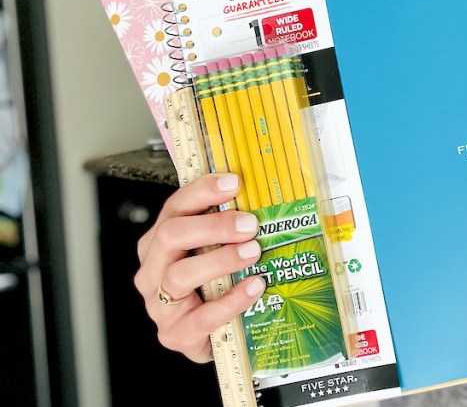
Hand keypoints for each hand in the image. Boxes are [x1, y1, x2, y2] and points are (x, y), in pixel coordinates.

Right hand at [134, 173, 265, 361]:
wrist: (210, 336)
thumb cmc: (211, 286)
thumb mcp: (214, 251)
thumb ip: (226, 228)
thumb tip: (261, 196)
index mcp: (158, 243)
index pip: (174, 208)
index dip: (202, 191)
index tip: (234, 182)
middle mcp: (152, 271)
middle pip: (171, 236)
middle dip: (213, 225)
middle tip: (250, 224)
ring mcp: (160, 306)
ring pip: (179, 275)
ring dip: (221, 259)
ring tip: (253, 251)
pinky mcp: (175, 335)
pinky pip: (202, 317)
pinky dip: (232, 300)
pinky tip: (255, 286)